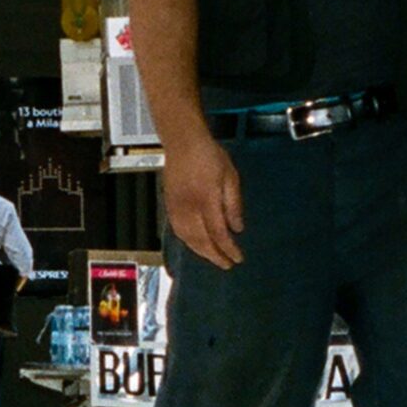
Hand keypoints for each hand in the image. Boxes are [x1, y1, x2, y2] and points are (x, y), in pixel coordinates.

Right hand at [162, 129, 244, 269]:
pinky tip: (195, 244)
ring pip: (187, 238)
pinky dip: (187, 241)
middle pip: (201, 240)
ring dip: (201, 252)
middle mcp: (189, 207)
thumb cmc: (208, 154)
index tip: (238, 257)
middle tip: (227, 264)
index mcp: (207, 199)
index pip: (218, 233)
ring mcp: (176, 207)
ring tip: (213, 257)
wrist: (183, 141)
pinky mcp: (169, 204)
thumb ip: (233, 204)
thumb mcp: (231, 176)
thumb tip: (237, 228)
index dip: (228, 249)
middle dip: (215, 255)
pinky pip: (177, 230)